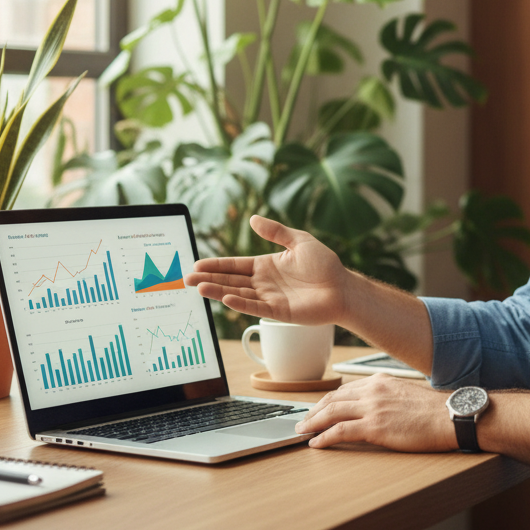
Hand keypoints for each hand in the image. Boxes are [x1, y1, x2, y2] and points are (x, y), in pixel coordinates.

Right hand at [185, 215, 348, 324]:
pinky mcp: (279, 311)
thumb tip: (253, 218)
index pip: (235, 265)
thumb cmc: (325, 264)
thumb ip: (276, 232)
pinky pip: (255, 307)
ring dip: (218, 291)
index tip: (197, 264)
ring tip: (198, 287)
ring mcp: (269, 298)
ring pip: (237, 294)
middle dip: (209, 278)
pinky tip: (226, 298)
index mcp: (266, 265)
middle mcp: (264, 283)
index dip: (216, 265)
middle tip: (186, 277)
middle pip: (230, 280)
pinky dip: (240, 303)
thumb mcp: (299, 241)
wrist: (343, 287)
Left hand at [296, 374, 457, 451]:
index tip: (318, 408)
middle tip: (303, 421)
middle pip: (333, 399)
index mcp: (380, 381)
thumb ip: (387, 397)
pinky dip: (325, 437)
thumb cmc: (434, 410)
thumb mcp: (406, 393)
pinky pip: (341, 431)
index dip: (327, 400)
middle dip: (314, 410)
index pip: (345, 390)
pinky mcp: (375, 427)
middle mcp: (373, 390)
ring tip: (302, 432)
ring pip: (332, 413)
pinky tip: (316, 443)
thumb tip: (375, 408)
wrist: (450, 416)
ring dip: (313, 423)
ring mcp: (373, 408)